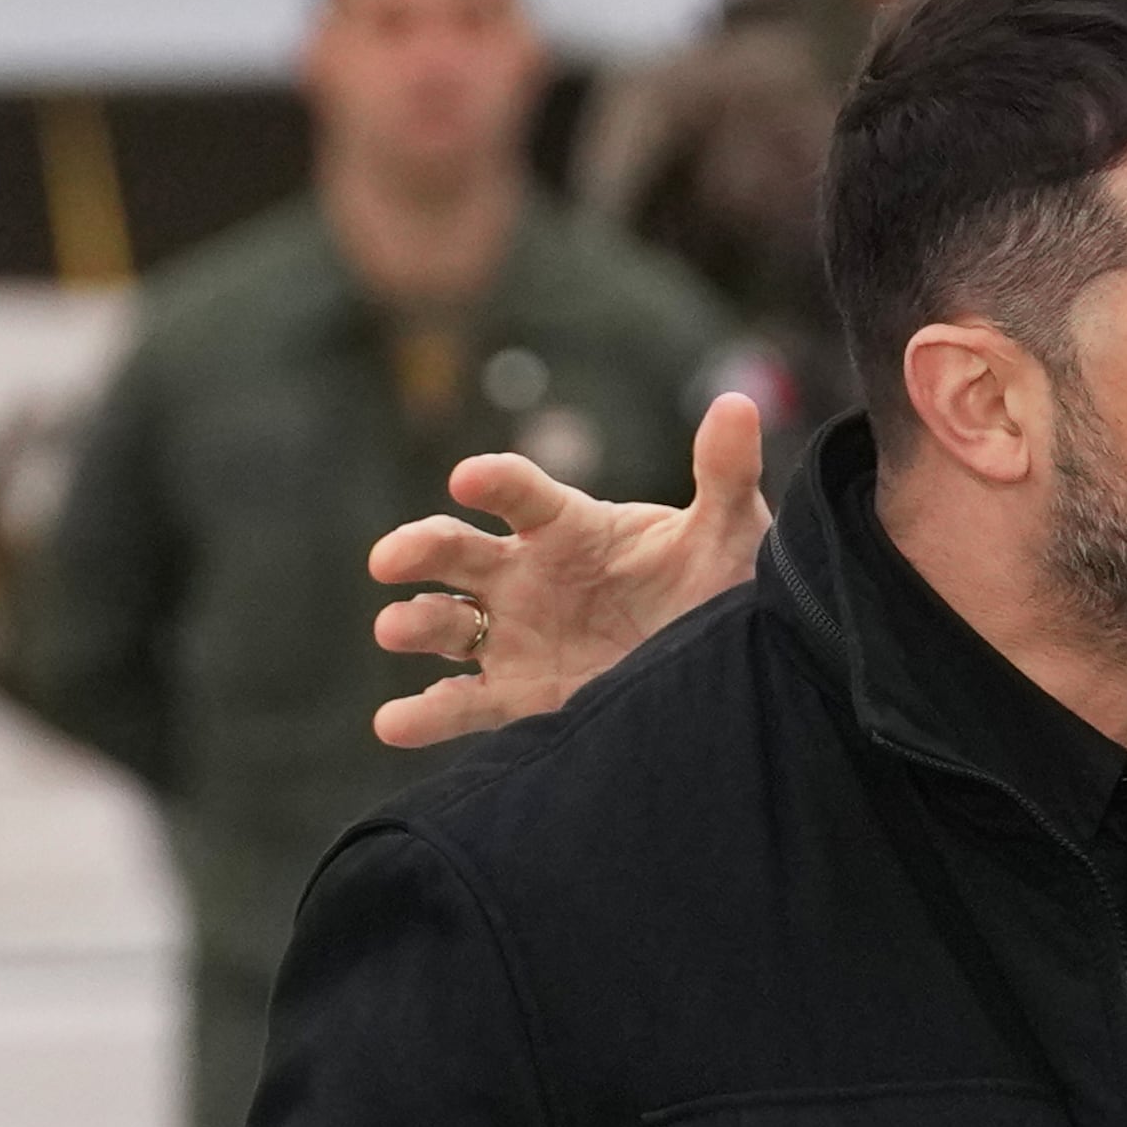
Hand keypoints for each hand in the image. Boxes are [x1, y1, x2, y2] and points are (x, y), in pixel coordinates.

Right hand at [366, 393, 772, 747]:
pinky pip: (460, 704)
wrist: (724, 665)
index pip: (520, 493)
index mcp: (569, 527)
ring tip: (393, 627)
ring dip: (414, 622)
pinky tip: (394, 722)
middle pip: (457, 551)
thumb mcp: (730, 531)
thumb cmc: (719, 585)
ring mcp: (513, 635)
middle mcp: (525, 576)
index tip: (470, 478)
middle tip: (390, 558)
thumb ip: (726, 473)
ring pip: (445, 623)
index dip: (496, 481)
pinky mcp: (515, 695)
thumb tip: (736, 404)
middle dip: (420, 548)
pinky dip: (423, 715)